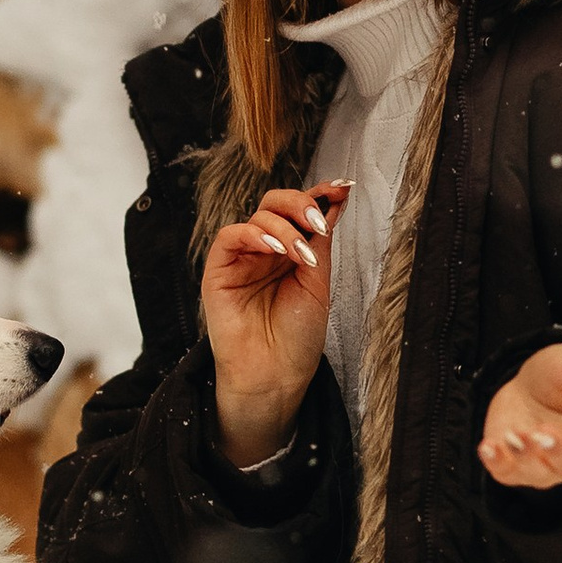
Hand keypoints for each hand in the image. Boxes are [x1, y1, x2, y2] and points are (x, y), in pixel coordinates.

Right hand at [200, 183, 348, 466]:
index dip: (320, 195)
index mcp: (292, 249)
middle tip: (319, 220)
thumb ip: (320, 240)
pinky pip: (230, 236)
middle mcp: (266, 248)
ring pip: (259, 216)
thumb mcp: (318, 281)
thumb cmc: (298, 335)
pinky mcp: (219, 269)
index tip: (342, 188)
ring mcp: (243, 257)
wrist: (276, 375)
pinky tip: (274, 247)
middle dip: (301, 204)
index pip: (301, 211)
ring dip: (285, 228)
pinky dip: (254, 234)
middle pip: (277, 204)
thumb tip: (336, 197)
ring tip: (301, 256)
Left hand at [479, 343, 561, 491]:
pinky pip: (506, 473)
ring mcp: (543, 465)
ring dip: (526, 455)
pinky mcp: (513, 465)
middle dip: (556, 449)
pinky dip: (496, 462)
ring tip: (515, 434)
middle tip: (543, 429)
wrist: (528, 381)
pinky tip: (489, 446)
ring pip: (539, 473)